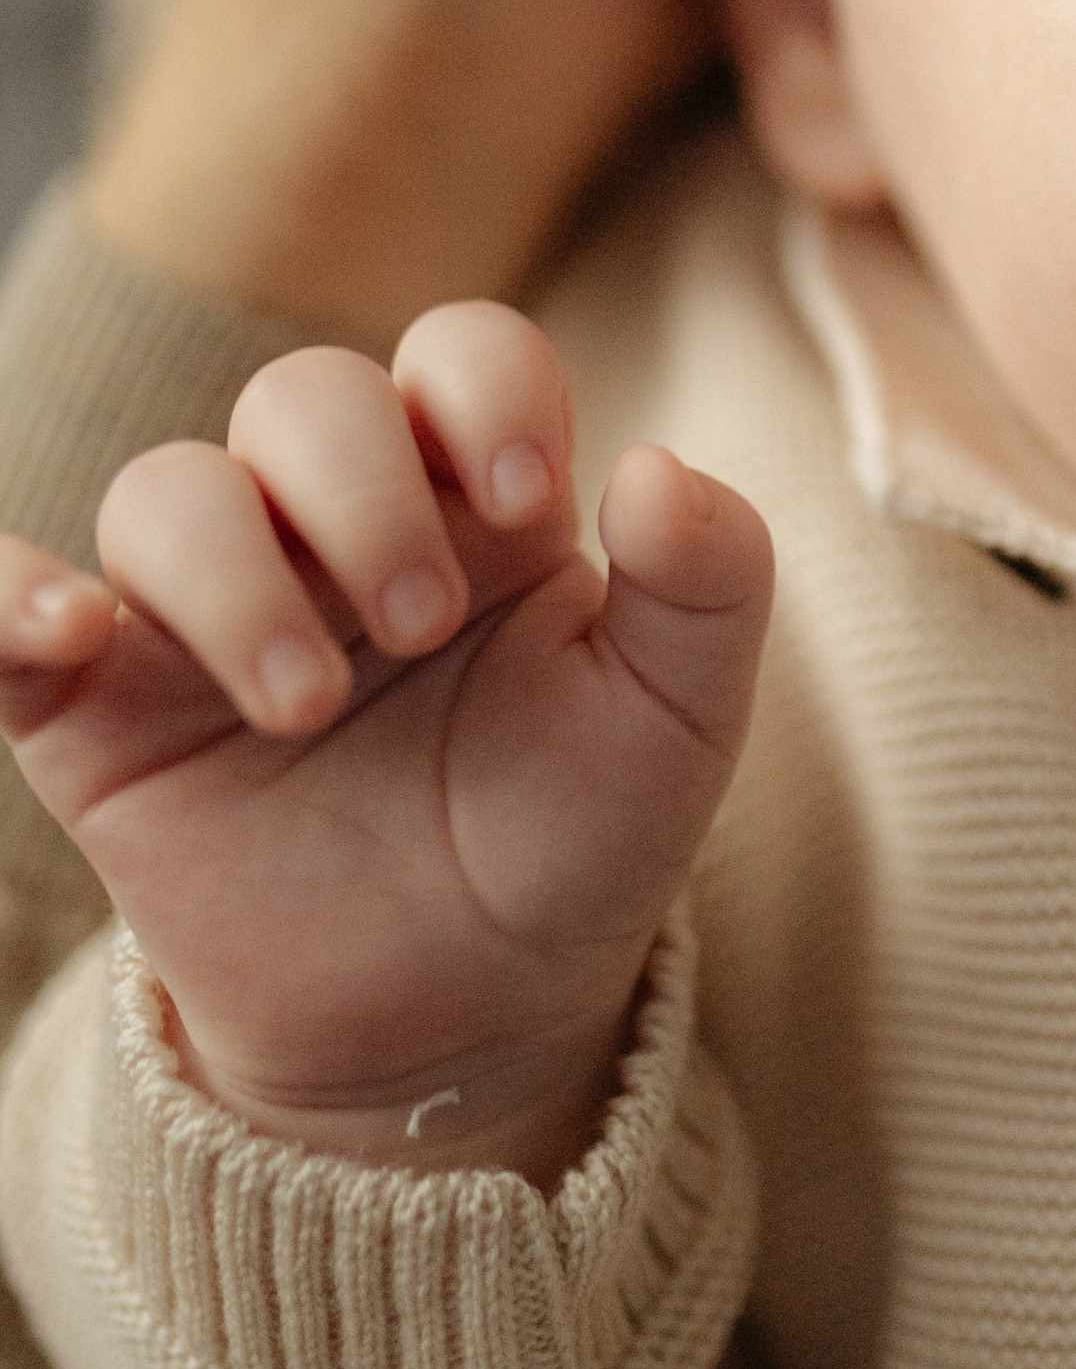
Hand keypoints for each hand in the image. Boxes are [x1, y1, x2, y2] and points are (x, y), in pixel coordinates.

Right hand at [0, 308, 769, 1186]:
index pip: (462, 352)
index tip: (529, 500)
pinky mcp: (99, 710)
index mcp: (478, 497)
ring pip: (168, 491)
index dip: (482, 390)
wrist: (462, 1016)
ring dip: (232, 573)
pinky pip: (8, 611)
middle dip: (359, 488)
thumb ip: (711, 584)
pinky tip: (68, 630)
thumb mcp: (678, 723)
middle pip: (306, 396)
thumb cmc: (573, 839)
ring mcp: (209, 611)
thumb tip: (657, 464)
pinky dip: (10, 597)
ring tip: (307, 705)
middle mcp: (335, 526)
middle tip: (418, 626)